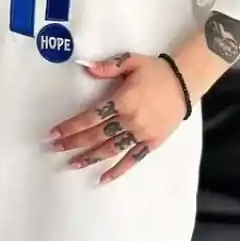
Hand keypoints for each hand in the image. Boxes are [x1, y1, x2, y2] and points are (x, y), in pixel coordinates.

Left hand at [47, 53, 186, 185]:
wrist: (185, 82)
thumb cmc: (156, 70)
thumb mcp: (131, 61)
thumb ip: (107, 66)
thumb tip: (84, 67)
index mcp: (122, 100)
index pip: (90, 117)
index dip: (71, 126)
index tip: (54, 133)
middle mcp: (130, 120)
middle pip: (96, 135)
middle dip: (73, 143)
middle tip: (55, 149)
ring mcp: (141, 133)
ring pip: (111, 150)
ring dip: (90, 158)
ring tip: (73, 163)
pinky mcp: (151, 142)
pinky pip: (133, 159)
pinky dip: (118, 170)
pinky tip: (103, 178)